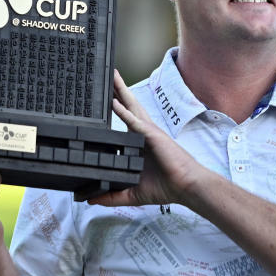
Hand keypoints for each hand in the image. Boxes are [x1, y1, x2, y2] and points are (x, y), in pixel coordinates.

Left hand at [87, 70, 207, 207]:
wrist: (185, 187)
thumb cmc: (166, 187)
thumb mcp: (132, 193)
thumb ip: (111, 196)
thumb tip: (90, 200)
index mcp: (139, 143)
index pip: (124, 120)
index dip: (114, 107)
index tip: (100, 99)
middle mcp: (143, 133)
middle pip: (127, 106)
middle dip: (116, 91)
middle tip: (104, 75)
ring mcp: (148, 132)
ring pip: (131, 107)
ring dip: (120, 92)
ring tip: (111, 77)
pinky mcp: (153, 136)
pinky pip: (136, 121)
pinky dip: (124, 112)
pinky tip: (114, 103)